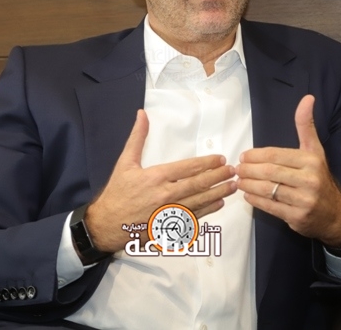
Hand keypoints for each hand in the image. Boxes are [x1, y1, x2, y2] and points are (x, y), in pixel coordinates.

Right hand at [85, 109, 236, 252]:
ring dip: (218, 193)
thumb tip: (142, 114)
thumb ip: (137, 138)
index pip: (188, 168)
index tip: (220, 159)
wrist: (107, 224)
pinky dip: (208, 210)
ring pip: (199, 202)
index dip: (207, 163)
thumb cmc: (117, 193)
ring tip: (233, 186)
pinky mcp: (169, 226)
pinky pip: (193, 217)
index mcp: (156, 177)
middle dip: (218, 177)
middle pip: (198, 185)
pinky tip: (218, 204)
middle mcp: (165, 195)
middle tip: (233, 171)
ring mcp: (169, 213)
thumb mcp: (125, 162)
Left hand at [236, 95, 340, 246]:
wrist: (335, 214)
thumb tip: (307, 98)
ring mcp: (303, 200)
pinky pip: (270, 207)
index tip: (244, 156)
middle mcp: (309, 180)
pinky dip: (255, 200)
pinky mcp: (297, 217)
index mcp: (311, 161)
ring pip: (268, 190)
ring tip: (239, 181)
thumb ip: (306, 126)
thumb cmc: (319, 178)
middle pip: (269, 172)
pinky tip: (248, 195)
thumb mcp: (315, 150)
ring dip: (248, 185)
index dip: (256, 156)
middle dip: (249, 170)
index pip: (276, 155)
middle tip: (237, 169)